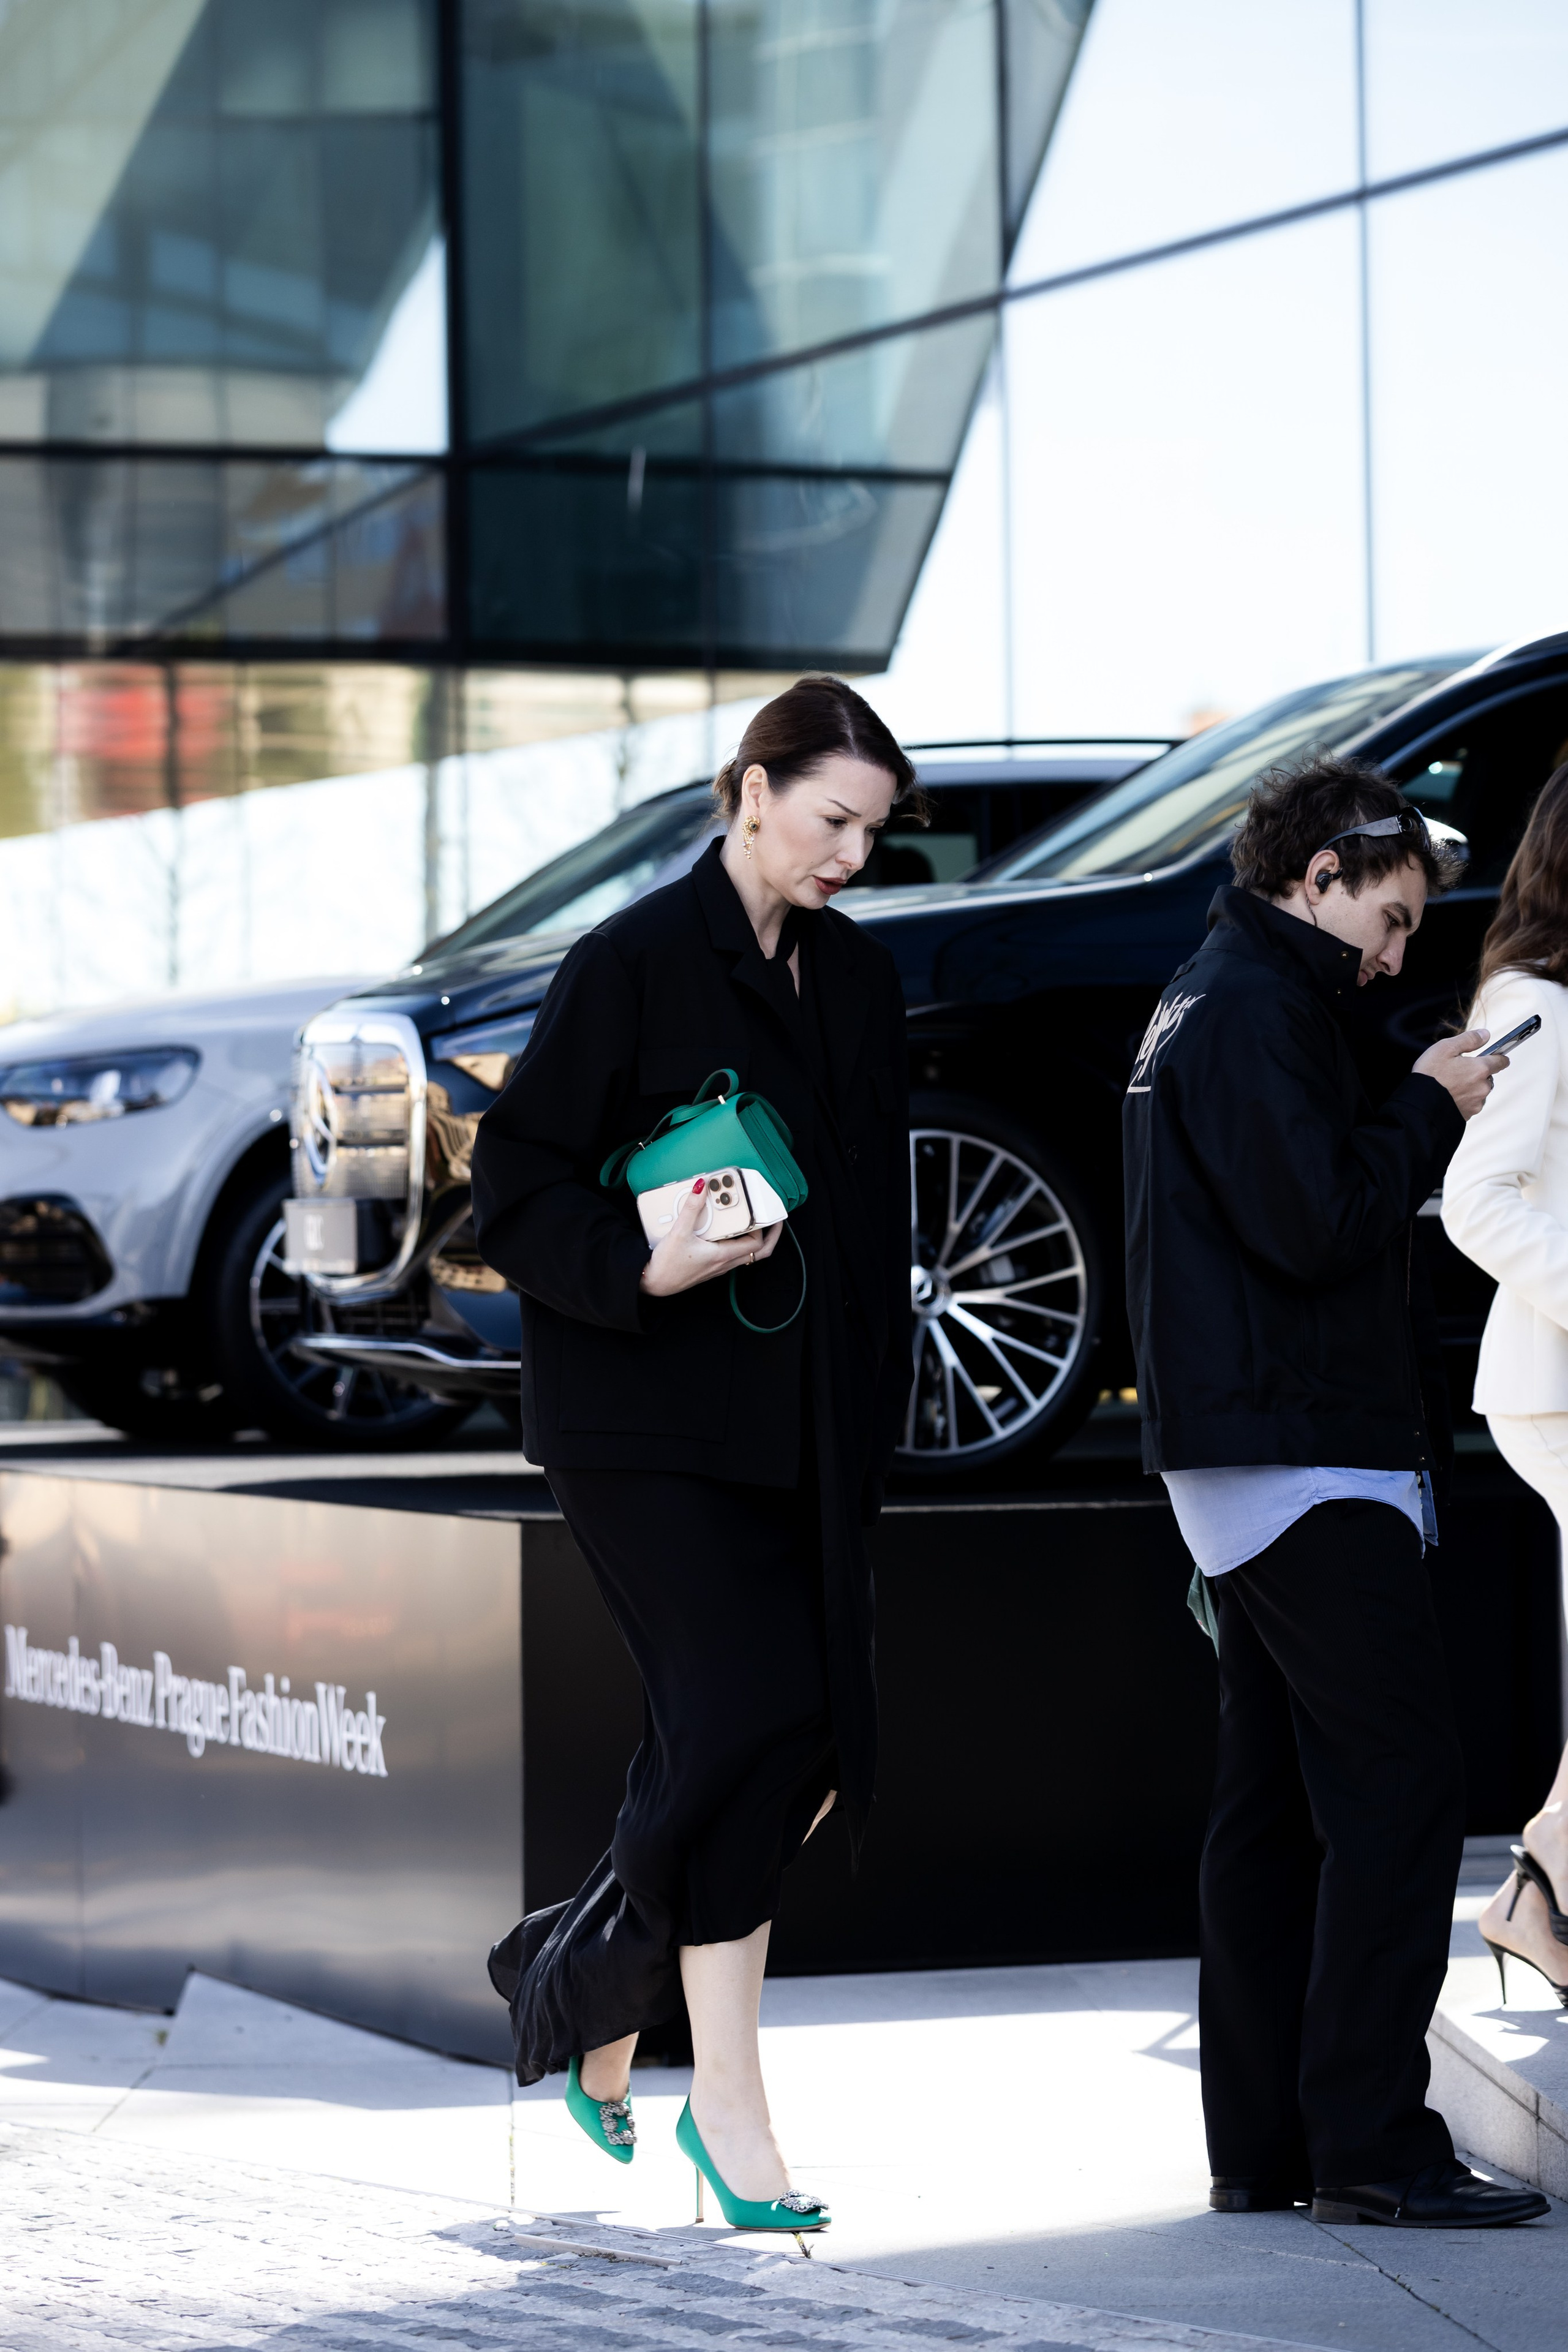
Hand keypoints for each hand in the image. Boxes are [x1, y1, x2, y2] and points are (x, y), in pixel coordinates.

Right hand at [639, 1179, 783, 1297]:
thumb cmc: (666, 1265)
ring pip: (744, 1255)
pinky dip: (735, 1242)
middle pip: (756, 1253)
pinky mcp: (708, 1266)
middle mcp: (723, 1264)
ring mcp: (717, 1267)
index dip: (766, 1230)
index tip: (769, 1216)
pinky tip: (724, 1231)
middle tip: (772, 1222)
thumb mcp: (678, 1233)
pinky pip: (730, 1255)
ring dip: (751, 1239)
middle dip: (768, 1237)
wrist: (652, 1283)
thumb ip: (691, 1209)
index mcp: (722, 1255)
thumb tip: (701, 1188)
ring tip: (749, 1222)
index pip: (756, 1244)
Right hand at [1413, 1028, 1507, 1119]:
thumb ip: (1468, 1039)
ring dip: (1471, 1088)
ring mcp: (1476, 1102)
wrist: (1419, 1105)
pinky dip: (1464, 1100)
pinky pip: (1471, 1104)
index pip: (1501, 1061)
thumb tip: (1485, 1034)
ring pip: (1479, 1092)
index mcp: (1480, 1069)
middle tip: (1457, 1071)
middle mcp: (1483, 1087)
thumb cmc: (1430, 1075)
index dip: (1499, 1057)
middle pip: (1488, 1077)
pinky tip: (1450, 1097)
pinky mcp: (1469, 1114)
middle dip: (1477, 1074)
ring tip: (1451, 1086)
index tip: (1498, 1056)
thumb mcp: (1445, 1048)